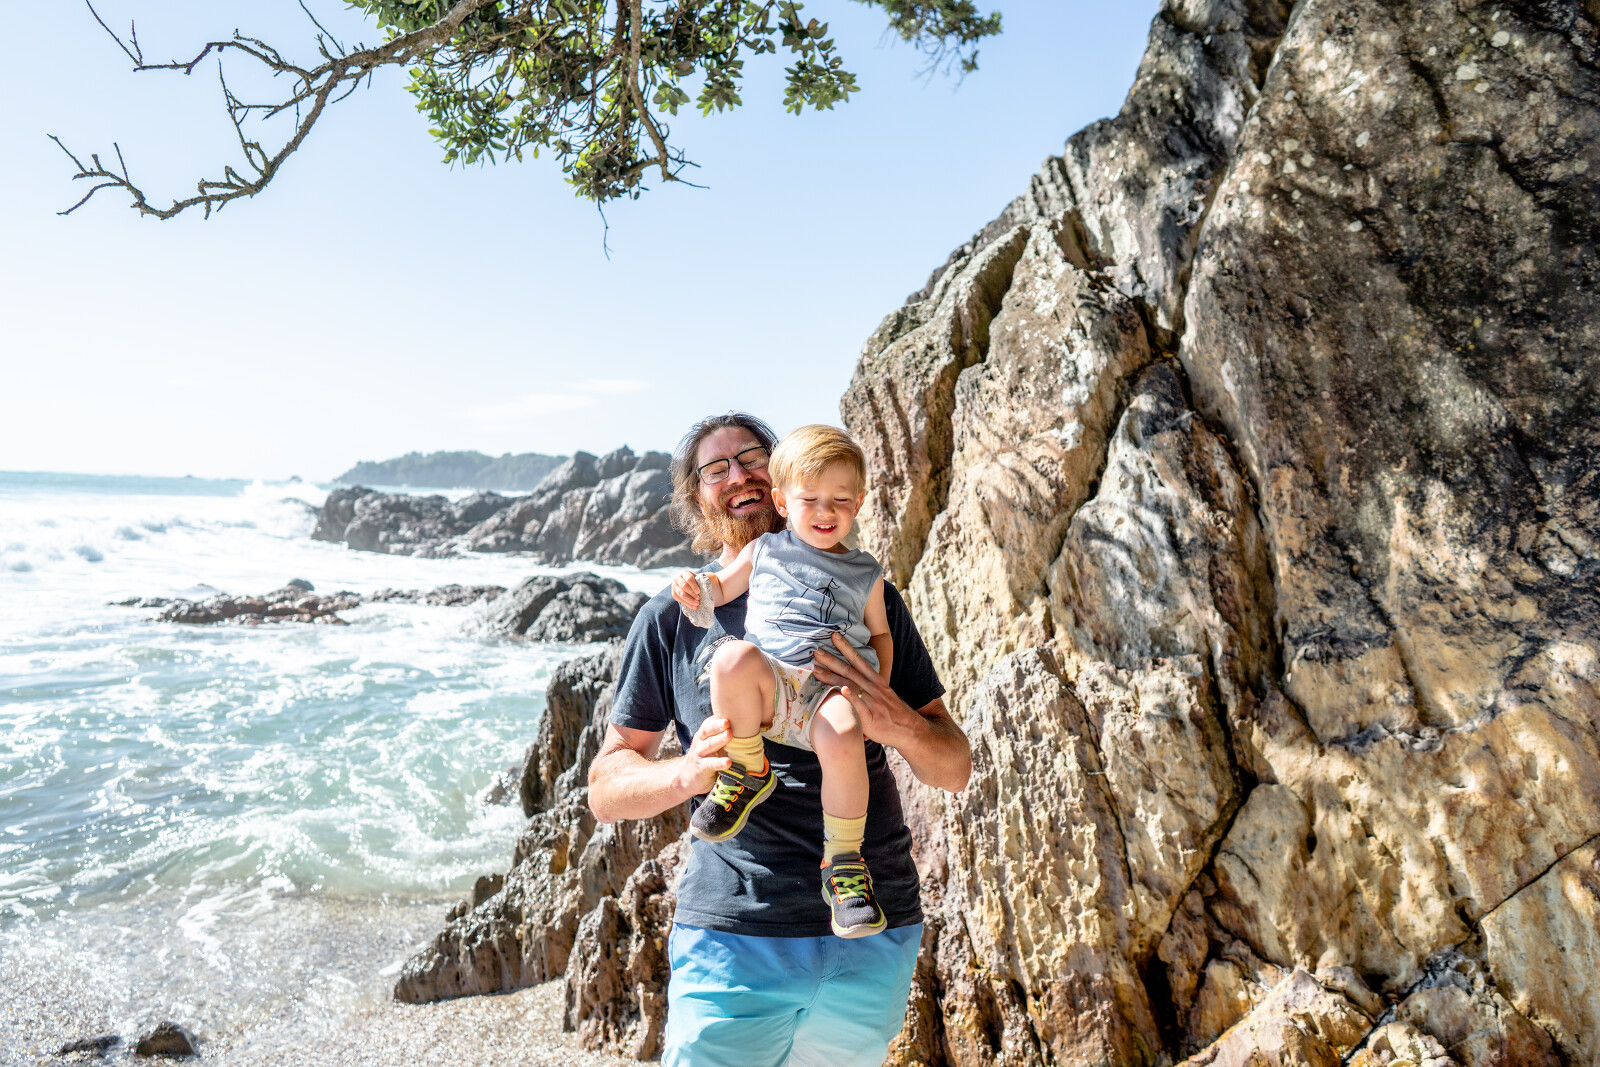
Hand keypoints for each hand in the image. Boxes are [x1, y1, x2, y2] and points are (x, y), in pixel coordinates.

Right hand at [672, 569, 700, 608]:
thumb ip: (703, 580)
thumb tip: (708, 584)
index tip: (699, 592)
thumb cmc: (698, 581)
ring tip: (697, 604)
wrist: (691, 585)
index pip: (689, 578)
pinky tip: (694, 607)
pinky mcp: (674, 594)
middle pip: (684, 586)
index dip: (694, 586)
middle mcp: (677, 578)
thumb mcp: (700, 578)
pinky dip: (687, 604)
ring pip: (681, 594)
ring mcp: (674, 586)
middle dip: (691, 593)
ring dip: (689, 600)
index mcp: (684, 573)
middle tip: (698, 599)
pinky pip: (679, 600)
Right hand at [673, 715, 732, 796]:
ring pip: (709, 745)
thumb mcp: (710, 743)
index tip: (730, 710)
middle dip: (718, 725)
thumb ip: (721, 734)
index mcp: (704, 734)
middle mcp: (700, 741)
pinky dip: (719, 762)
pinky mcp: (701, 768)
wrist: (687, 777)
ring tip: (729, 735)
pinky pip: (711, 764)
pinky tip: (728, 762)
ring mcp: (700, 754)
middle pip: (708, 730)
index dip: (719, 716)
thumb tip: (744, 722)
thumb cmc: (706, 757)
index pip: (711, 722)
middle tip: (727, 721)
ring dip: (719, 739)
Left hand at [812, 632, 918, 747]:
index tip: (834, 636)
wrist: (909, 730)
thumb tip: (848, 684)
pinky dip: (851, 696)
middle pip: (849, 670)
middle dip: (831, 659)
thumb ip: (867, 688)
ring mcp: (872, 701)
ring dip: (831, 676)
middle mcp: (873, 687)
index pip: (858, 660)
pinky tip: (841, 689)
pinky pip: (859, 705)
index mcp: (876, 681)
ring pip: (849, 684)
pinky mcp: (871, 717)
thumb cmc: (892, 714)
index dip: (846, 647)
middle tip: (815, 650)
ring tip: (816, 669)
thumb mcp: (882, 695)